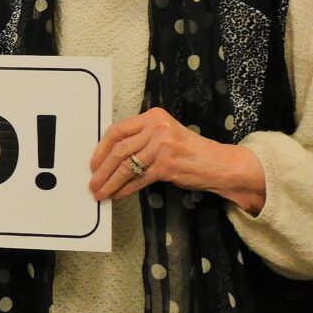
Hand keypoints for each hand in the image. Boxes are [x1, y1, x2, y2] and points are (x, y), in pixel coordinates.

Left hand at [88, 107, 265, 213]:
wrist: (219, 163)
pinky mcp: (167, 165)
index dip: (101, 148)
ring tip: (100, 192)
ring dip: (110, 182)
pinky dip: (125, 189)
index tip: (93, 163)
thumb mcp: (164, 135)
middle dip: (102, 169)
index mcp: (153, 117)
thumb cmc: (189, 151)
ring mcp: (162, 146)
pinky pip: (139, 179)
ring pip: (127, 166)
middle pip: (119, 149)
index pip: (118, 130)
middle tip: (92, 182)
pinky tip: (117, 195)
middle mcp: (157, 128)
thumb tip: (109, 157)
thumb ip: (141, 139)